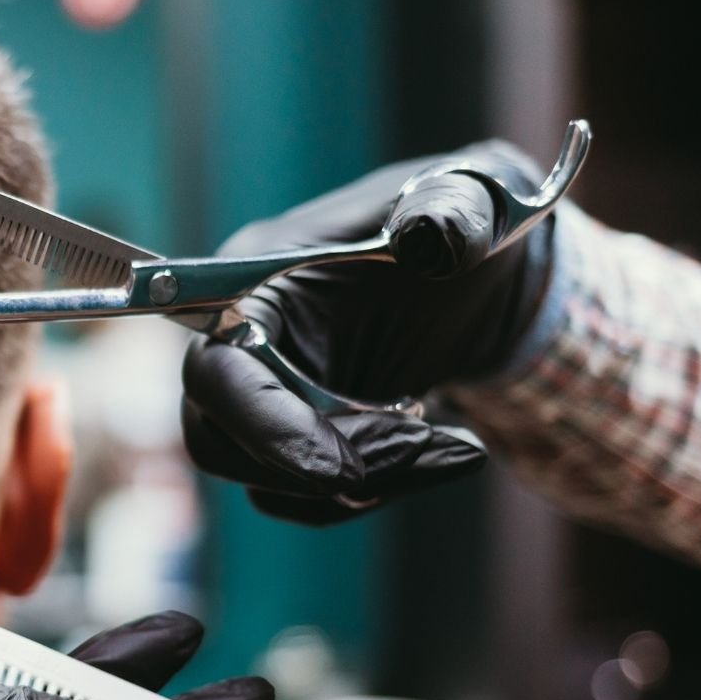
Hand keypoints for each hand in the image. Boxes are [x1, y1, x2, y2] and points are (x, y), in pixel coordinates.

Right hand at [181, 141, 555, 523]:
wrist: (484, 264)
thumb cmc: (467, 221)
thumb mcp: (472, 204)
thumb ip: (452, 212)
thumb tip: (434, 237)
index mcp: (257, 281)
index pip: (216, 371)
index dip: (265, 429)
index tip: (342, 474)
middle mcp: (242, 342)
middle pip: (222, 442)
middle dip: (323, 467)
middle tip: (426, 445)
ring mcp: (266, 394)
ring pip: (267, 480)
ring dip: (365, 482)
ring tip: (455, 448)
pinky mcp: (298, 432)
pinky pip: (306, 495)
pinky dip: (377, 489)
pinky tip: (444, 454)